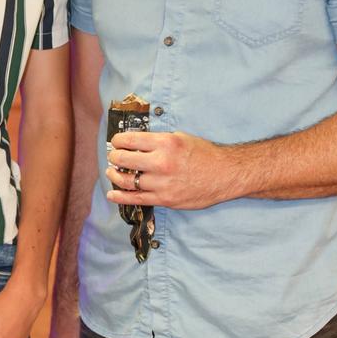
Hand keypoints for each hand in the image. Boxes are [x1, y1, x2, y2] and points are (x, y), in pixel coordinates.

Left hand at [106, 130, 235, 210]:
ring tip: (112, 172)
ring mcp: (162, 183)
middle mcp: (161, 162)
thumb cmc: (204, 154)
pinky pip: (136, 199)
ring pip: (127, 181)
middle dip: (114, 157)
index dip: (118, 141)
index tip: (116, 142)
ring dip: (114, 176)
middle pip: (123, 160)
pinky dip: (120, 196)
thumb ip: (157, 141)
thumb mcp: (180, 138)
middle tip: (114, 157)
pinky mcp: (165, 199)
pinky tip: (112, 194)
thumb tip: (135, 143)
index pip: (129, 140)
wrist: (224, 174)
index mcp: (165, 143)